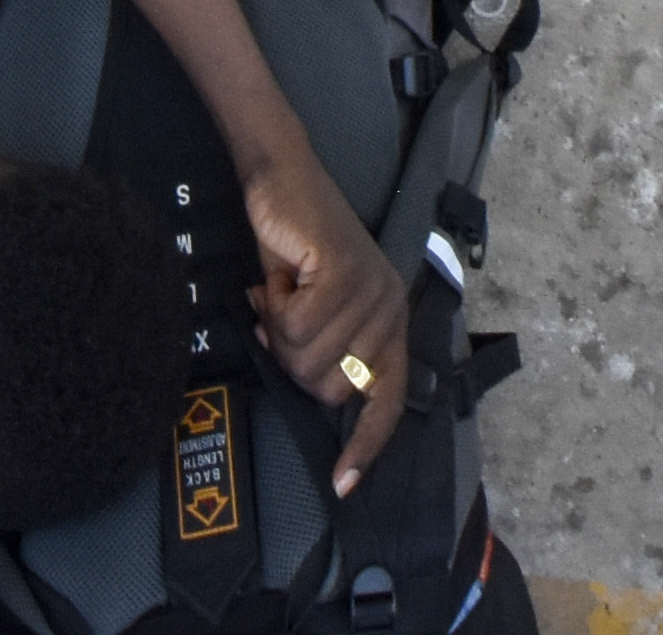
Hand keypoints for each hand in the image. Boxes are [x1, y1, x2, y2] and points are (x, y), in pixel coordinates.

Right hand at [240, 152, 413, 491]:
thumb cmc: (293, 243)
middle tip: (280, 312)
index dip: (365, 446)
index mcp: (389, 322)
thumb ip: (319, 348)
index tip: (341, 485)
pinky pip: (296, 326)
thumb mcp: (312, 305)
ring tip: (282, 288)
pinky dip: (273, 306)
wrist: (281, 177)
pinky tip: (280, 274)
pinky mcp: (346, 274)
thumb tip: (306, 387)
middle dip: (290, 358)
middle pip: (328, 387)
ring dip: (278, 328)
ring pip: (307, 358)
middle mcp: (390, 310)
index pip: (388, 401)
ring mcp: (372, 292)